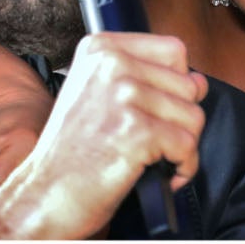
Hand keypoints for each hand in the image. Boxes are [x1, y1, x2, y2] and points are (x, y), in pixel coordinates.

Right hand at [0, 33, 207, 239]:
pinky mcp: (137, 130)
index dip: (176, 85)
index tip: (156, 109)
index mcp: (101, 48)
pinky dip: (182, 168)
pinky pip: (188, 146)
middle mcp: (111, 64)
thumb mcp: (99, 96)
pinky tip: (160, 175)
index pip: (175, 51)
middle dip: (180, 120)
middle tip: (151, 142)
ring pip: (194, 117)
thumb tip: (199, 80)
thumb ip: (146, 79)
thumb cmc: (73, 152)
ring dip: (182, 146)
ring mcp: (123, 96)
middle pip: (189, 86)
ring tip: (152, 158)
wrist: (45, 194)